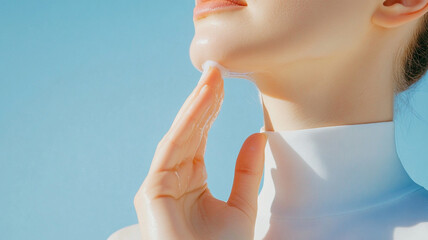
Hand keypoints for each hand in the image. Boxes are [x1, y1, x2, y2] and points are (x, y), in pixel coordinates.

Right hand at [134, 66, 267, 239]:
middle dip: (203, 100)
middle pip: (189, 131)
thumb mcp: (243, 207)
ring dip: (196, 105)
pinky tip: (203, 101)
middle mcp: (173, 177)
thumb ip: (247, 172)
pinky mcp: (152, 191)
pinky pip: (172, 150)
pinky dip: (187, 124)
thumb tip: (257, 135)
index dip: (212, 110)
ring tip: (212, 78)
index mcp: (191, 179)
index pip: (200, 136)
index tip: (224, 83)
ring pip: (180, 135)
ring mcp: (160, 183)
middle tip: (217, 70)